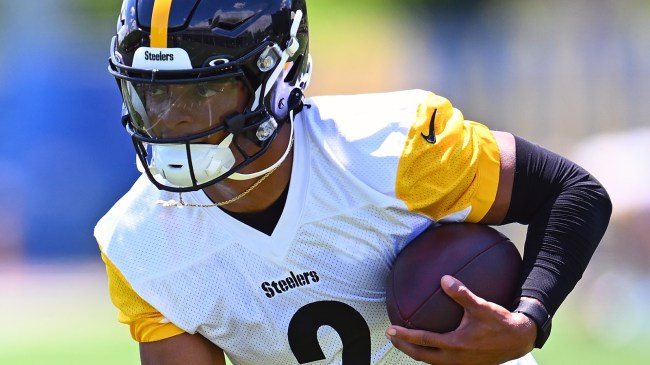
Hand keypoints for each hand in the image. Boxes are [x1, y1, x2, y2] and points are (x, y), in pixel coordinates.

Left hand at [386, 275, 535, 364]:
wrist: (519, 340)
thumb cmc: (500, 323)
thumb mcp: (481, 306)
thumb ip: (461, 293)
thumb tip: (444, 279)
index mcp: (455, 344)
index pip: (423, 341)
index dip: (405, 336)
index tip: (391, 330)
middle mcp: (455, 358)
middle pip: (422, 356)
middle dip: (404, 347)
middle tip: (391, 337)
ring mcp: (461, 364)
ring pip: (431, 362)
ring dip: (417, 353)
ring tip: (406, 343)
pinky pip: (443, 362)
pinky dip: (431, 355)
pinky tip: (430, 346)